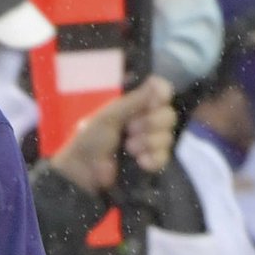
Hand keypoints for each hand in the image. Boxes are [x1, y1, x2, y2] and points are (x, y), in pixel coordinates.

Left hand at [45, 77, 178, 195]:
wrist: (85, 171)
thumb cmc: (92, 138)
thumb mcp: (111, 115)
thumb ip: (135, 99)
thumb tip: (157, 82)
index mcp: (136, 104)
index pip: (163, 92)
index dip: (162, 96)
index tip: (154, 102)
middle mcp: (147, 120)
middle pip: (169, 115)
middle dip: (150, 124)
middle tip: (129, 130)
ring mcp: (151, 141)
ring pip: (167, 138)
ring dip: (147, 143)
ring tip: (128, 148)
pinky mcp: (151, 162)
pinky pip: (164, 157)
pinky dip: (152, 159)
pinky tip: (139, 161)